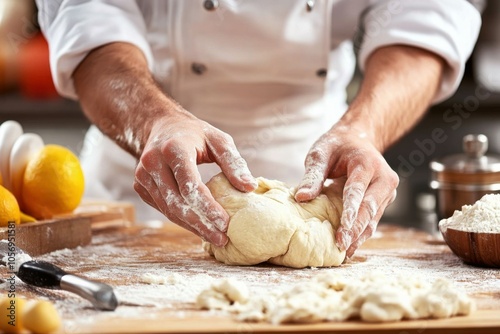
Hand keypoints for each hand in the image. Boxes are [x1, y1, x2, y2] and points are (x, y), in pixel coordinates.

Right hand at [134, 111, 256, 246]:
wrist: (161, 126)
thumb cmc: (195, 133)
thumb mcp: (218, 140)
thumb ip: (234, 162)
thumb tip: (250, 188)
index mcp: (174, 149)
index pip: (190, 185)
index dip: (207, 207)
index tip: (225, 223)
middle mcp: (153, 162)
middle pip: (177, 203)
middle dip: (201, 224)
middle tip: (222, 238)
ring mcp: (143, 175)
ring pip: (169, 210)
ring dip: (192, 227)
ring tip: (214, 238)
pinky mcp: (141, 186)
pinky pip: (163, 209)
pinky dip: (182, 220)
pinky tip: (199, 227)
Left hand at [295, 125, 398, 256]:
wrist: (358, 138)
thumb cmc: (337, 145)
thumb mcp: (320, 154)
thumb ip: (313, 175)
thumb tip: (301, 198)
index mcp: (367, 164)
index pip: (358, 191)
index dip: (350, 213)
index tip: (342, 231)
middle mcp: (383, 178)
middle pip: (369, 208)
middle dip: (355, 230)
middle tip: (341, 246)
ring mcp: (387, 191)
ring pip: (373, 218)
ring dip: (359, 236)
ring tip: (344, 252)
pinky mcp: (384, 200)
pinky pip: (373, 219)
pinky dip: (361, 233)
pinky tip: (350, 246)